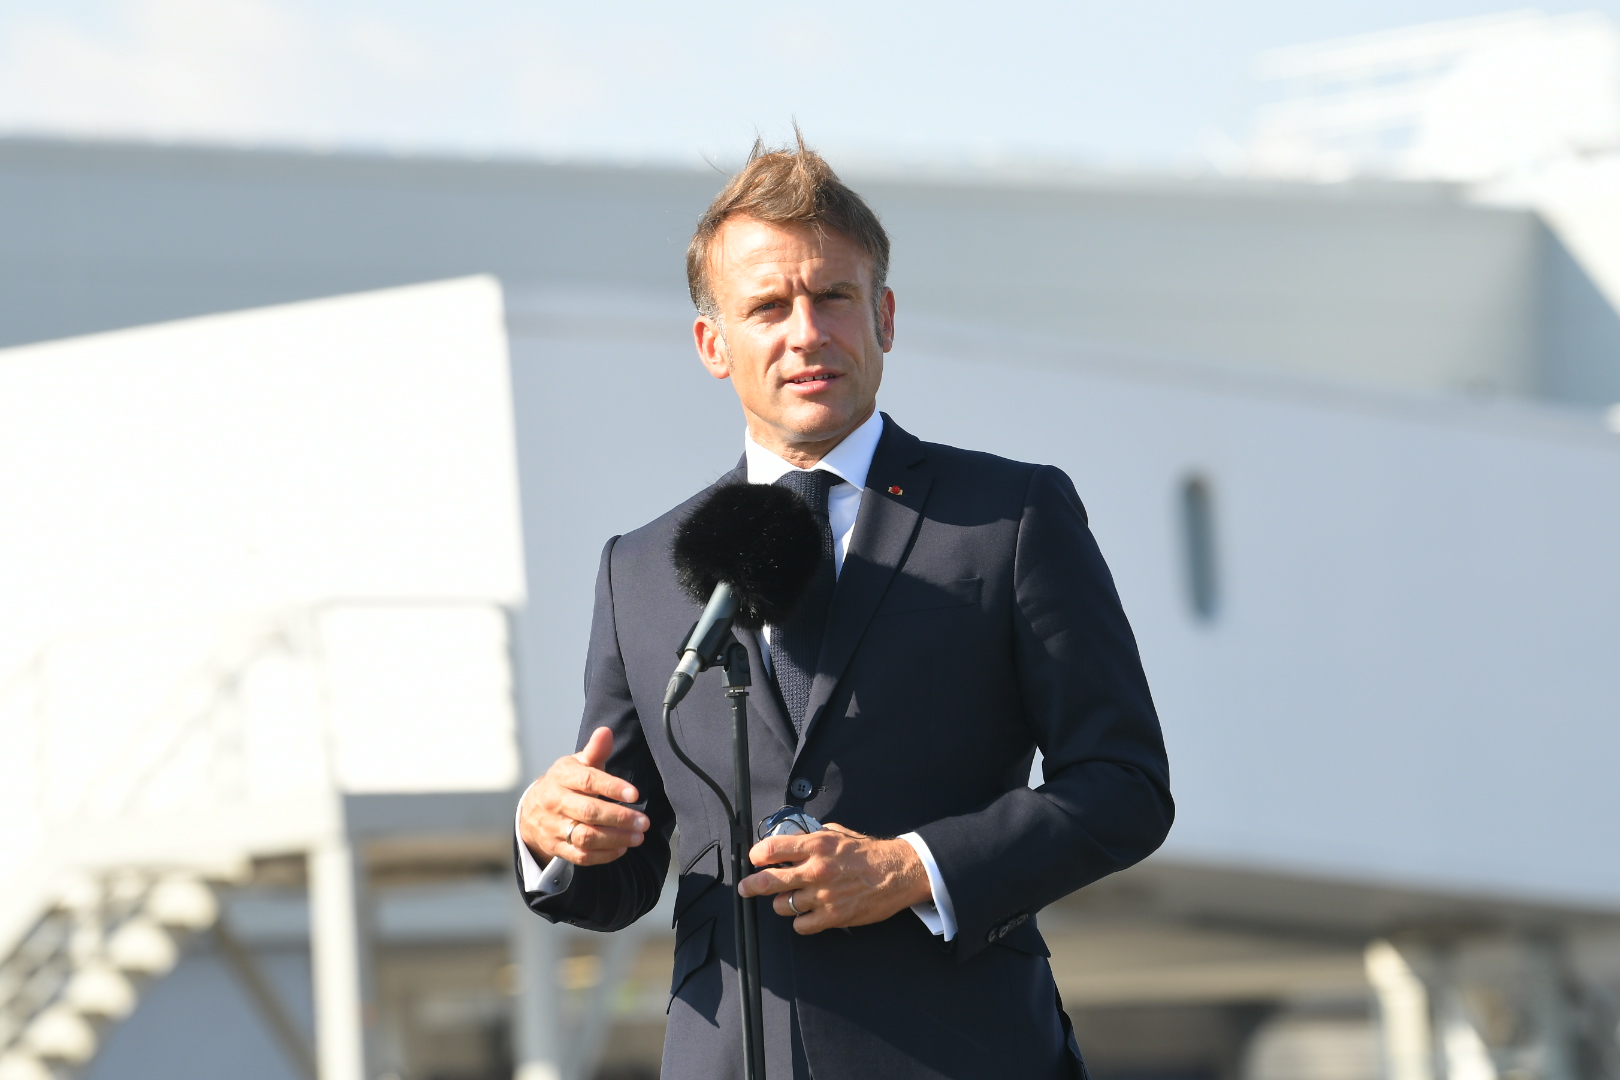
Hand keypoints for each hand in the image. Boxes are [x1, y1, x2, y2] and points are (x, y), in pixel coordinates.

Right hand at [518, 727, 648, 867]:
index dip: (612, 787)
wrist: (532, 809)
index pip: (588, 781)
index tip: (635, 794)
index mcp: (562, 777)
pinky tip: (622, 848)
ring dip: (615, 839)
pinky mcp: (555, 847)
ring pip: (585, 837)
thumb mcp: (576, 764)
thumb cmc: (565, 783)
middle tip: (644, 822)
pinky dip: (603, 855)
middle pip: (589, 812)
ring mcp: (553, 826)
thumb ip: (595, 751)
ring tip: (638, 837)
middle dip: (620, 818)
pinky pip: (580, 856)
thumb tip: (606, 731)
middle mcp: (555, 802)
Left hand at [737, 824, 930, 933]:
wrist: (899, 873)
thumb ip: (814, 837)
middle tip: (746, 888)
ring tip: (791, 898)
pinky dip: (801, 922)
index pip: (772, 848)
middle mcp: (816, 870)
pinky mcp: (832, 917)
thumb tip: (794, 839)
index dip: (758, 855)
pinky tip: (807, 914)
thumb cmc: (870, 854)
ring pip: (783, 906)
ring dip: (783, 903)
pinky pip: (801, 925)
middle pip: (769, 880)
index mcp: (816, 845)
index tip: (755, 859)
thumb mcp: (840, 834)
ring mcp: (823, 895)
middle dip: (751, 885)